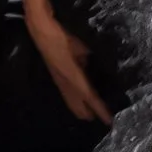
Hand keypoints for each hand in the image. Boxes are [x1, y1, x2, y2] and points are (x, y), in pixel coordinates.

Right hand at [24, 5, 109, 124]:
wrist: (41, 31)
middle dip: (90, 114)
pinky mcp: (56, 78)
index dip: (100, 110)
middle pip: (78, 108)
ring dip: (83, 109)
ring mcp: (59, 82)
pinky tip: (81, 99)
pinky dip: (77, 101)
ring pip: (72, 103)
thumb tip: (99, 68)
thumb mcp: (82, 48)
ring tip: (94, 113)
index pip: (90, 98)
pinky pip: (68, 96)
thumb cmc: (62, 37)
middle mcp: (66, 84)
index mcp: (73, 76)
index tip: (110, 120)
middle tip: (104, 119)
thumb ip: (90, 61)